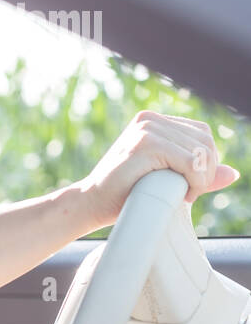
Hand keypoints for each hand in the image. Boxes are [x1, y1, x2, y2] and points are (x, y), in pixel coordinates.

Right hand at [73, 111, 239, 231]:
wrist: (91, 203)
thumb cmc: (124, 194)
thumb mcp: (166, 178)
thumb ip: (196, 173)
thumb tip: (232, 173)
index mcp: (152, 122)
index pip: (201, 134)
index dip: (205, 162)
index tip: (188, 185)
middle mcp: (149, 120)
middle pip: (205, 141)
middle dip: (206, 172)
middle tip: (188, 193)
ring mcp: (146, 130)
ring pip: (201, 152)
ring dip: (201, 179)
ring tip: (182, 194)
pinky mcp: (145, 144)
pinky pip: (190, 162)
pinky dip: (195, 182)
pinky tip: (181, 194)